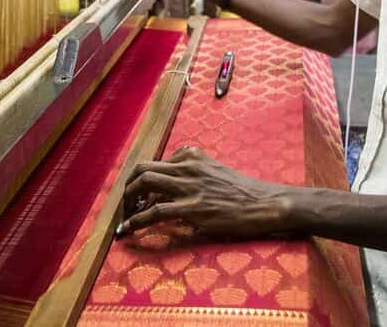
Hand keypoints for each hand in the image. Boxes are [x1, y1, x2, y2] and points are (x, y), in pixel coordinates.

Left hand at [119, 146, 294, 238]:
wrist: (263, 203)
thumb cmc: (241, 192)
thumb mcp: (213, 171)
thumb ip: (191, 173)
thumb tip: (167, 191)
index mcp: (191, 155)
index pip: (155, 163)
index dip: (141, 181)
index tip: (137, 197)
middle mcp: (187, 165)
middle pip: (143, 168)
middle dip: (128, 188)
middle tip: (125, 206)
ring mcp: (189, 185)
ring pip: (144, 183)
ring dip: (127, 202)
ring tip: (123, 218)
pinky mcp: (192, 207)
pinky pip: (155, 211)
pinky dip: (136, 220)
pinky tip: (127, 230)